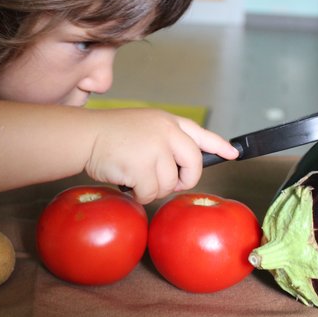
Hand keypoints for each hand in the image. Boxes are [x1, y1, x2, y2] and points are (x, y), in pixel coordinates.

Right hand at [84, 109, 238, 203]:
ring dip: (153, 188)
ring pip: (170, 183)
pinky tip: (127, 182)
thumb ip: (165, 140)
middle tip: (168, 183)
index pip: (200, 133)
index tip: (233, 154)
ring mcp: (156, 148)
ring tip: (135, 175)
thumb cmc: (109, 135)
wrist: (84, 136)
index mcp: (167, 122)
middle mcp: (166, 132)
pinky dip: (139, 194)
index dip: (219, 145)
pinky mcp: (143, 166)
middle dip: (183, 179)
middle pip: (193, 164)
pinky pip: (151, 193)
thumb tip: (182, 165)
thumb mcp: (144, 127)